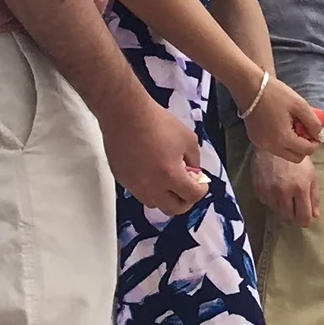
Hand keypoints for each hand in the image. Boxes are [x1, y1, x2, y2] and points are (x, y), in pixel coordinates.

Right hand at [103, 97, 205, 215]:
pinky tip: (153, 172)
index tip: (201, 182)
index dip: (201, 190)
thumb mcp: (188, 139)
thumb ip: (194, 160)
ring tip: (170, 180)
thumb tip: (194, 172)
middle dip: (185, 201)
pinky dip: (150, 188)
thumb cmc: (158, 123)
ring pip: (154, 204)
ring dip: (166, 197)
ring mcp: (134, 184)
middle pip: (173, 209)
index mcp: (170, 176)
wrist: (125, 114)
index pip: (192, 196)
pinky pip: (139, 192)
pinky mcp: (122, 179)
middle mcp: (151, 186)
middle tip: (188, 188)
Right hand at [244, 77, 323, 161]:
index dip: (316, 142)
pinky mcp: (255, 140)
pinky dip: (282, 142)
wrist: (250, 88)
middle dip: (305, 147)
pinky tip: (281, 126)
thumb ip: (313, 123)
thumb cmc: (276, 94)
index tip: (315, 130)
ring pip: (285, 154)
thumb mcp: (300, 105)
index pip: (307, 150)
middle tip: (305, 130)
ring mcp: (261, 144)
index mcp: (283, 138)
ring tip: (292, 126)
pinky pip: (274, 148)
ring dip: (293, 145)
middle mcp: (271, 146)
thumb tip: (320, 136)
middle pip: (296, 157)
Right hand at [248, 150, 319, 226]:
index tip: (305, 222)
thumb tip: (315, 215)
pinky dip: (271, 200)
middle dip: (293, 215)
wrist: (274, 146)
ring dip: (282, 207)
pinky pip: (265, 202)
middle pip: (288, 216)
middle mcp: (283, 192)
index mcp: (300, 188)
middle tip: (295, 209)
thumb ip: (314, 196)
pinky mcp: (257, 188)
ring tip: (285, 195)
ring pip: (276, 210)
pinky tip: (275, 190)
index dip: (305, 221)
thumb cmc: (297, 160)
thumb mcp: (311, 175)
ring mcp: (269, 191)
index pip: (303, 215)